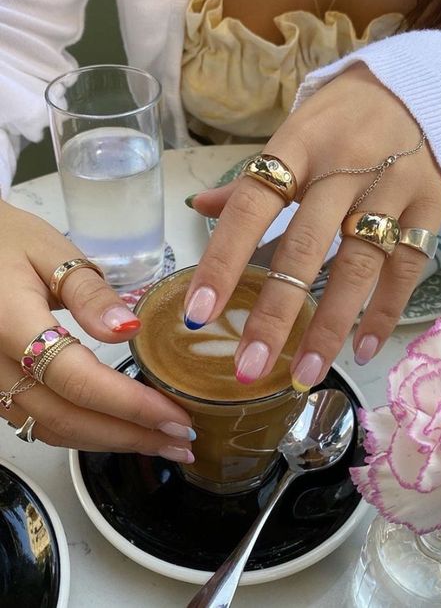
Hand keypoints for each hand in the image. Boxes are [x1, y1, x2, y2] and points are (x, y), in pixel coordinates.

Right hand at [0, 201, 193, 461]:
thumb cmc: (7, 240)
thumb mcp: (51, 251)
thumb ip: (89, 294)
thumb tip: (129, 329)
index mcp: (9, 323)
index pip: (78, 379)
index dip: (131, 405)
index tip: (177, 417)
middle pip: (66, 418)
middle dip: (130, 436)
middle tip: (181, 441)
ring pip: (51, 429)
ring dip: (109, 442)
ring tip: (160, 443)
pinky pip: (38, 422)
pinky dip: (83, 432)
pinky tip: (118, 430)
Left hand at [186, 63, 440, 389]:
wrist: (418, 90)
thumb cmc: (340, 120)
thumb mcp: (293, 136)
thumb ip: (250, 179)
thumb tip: (198, 206)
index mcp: (298, 145)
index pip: (251, 206)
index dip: (223, 261)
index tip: (199, 315)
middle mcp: (344, 167)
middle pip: (307, 247)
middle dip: (276, 312)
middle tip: (251, 366)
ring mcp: (392, 188)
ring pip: (359, 265)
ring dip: (330, 326)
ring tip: (305, 374)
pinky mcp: (430, 206)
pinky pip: (407, 267)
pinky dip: (385, 311)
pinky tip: (363, 350)